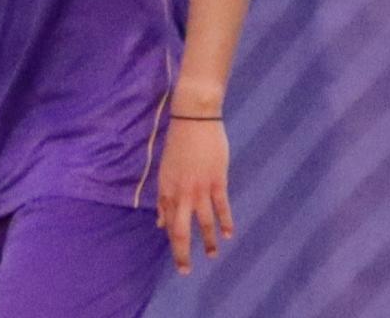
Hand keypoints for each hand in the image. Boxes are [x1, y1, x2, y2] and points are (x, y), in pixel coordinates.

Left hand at [155, 118, 234, 275]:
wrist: (194, 119)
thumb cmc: (178, 143)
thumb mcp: (165, 171)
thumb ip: (163, 198)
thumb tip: (160, 222)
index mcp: (166, 189)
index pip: (168, 223)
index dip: (172, 242)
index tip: (178, 258)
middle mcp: (181, 192)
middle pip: (181, 229)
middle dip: (183, 252)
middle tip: (185, 271)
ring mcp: (200, 188)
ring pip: (203, 222)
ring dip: (208, 241)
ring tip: (213, 255)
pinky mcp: (217, 181)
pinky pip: (221, 206)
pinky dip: (225, 222)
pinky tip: (229, 235)